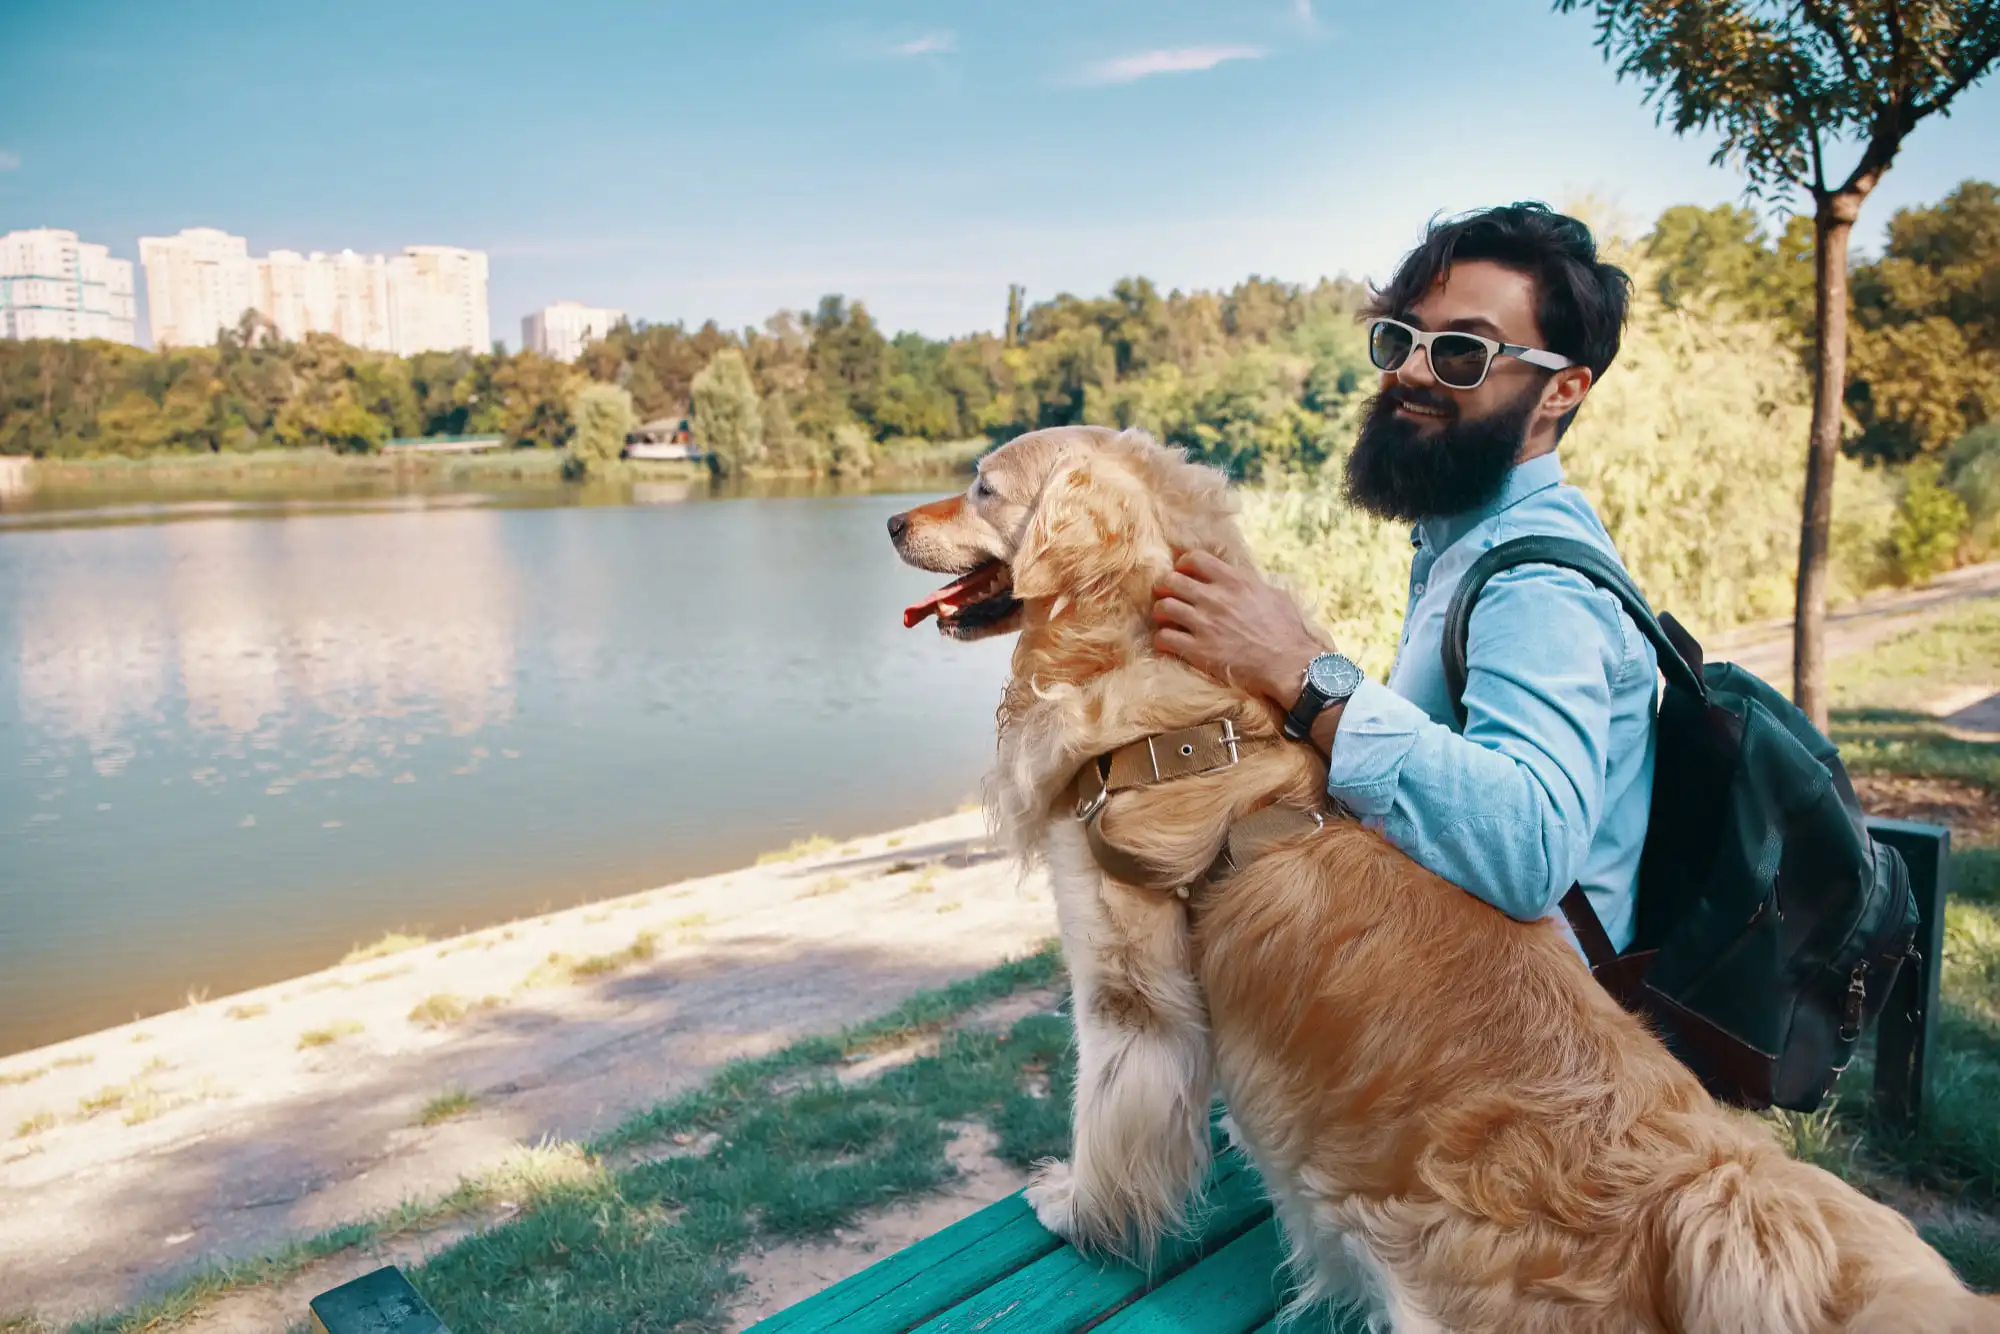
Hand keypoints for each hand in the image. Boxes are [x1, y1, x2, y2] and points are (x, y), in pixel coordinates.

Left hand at [1150, 551, 1327, 707]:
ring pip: (1162, 607)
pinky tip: (1169, 641)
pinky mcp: (1199, 651)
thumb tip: (1242, 577)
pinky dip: (1162, 638)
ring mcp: (1205, 624)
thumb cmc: (1287, 631)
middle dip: (1165, 586)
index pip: (1194, 558)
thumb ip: (1252, 583)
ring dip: (1161, 612)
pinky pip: (1164, 638)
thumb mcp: (1274, 595)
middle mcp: (1215, 599)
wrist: (1289, 664)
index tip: (1183, 572)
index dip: (1183, 564)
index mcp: (1235, 581)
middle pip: (1171, 580)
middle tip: (1168, 595)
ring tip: (1166, 618)